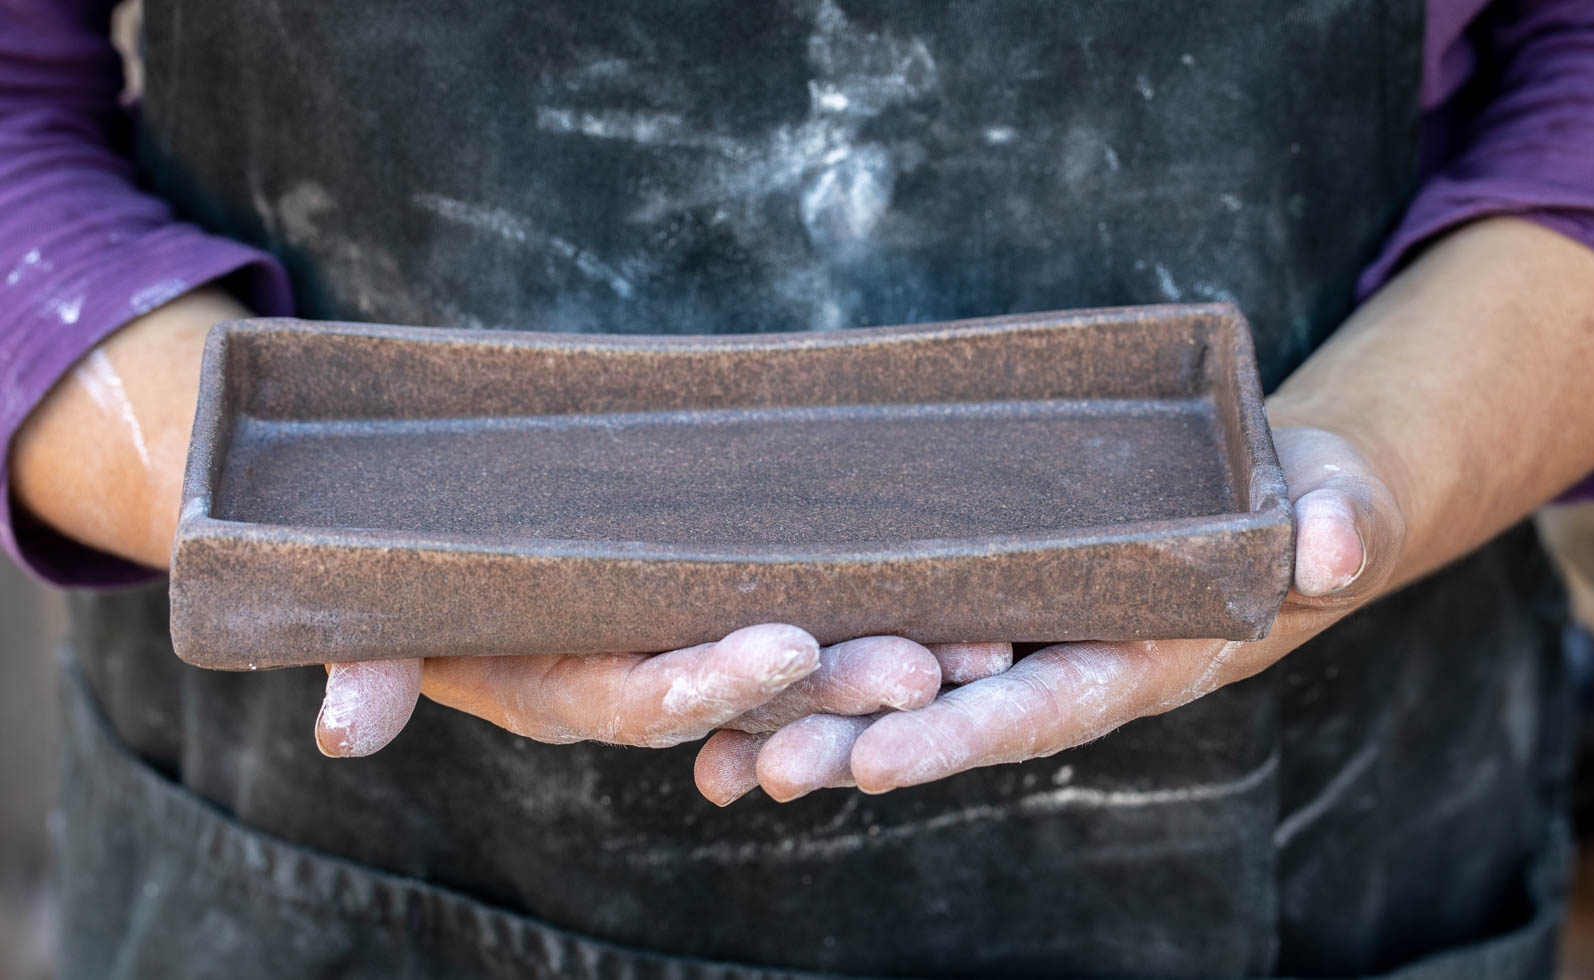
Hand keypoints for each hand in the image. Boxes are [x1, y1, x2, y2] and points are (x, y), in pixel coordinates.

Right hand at [11, 288, 975, 764]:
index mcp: (573, 688)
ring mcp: (701, 647)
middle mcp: (651, 680)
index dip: (712, 680)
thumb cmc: (422, 564)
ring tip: (980, 646)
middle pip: (750, 693)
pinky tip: (963, 617)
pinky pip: (812, 619)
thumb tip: (343, 730)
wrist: (461, 534)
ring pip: (804, 667)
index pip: (649, 698)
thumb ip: (372, 659)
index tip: (788, 646)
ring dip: (883, 662)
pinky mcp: (733, 605)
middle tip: (925, 665)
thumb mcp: (386, 608)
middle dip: (835, 685)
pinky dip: (876, 620)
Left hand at [695, 425, 1404, 800]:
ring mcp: (1017, 637)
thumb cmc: (1302, 503)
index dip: (963, 734)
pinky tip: (735, 705)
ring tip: (715, 759)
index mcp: (1137, 659)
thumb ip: (1338, 526)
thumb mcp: (1337, 503)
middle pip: (949, 716)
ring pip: (905, 693)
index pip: (1042, 705)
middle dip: (857, 745)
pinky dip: (821, 677)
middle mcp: (1061, 663)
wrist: (1270, 506)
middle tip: (762, 767)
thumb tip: (1333, 548)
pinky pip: (898, 644)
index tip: (880, 760)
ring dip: (814, 724)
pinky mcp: (982, 598)